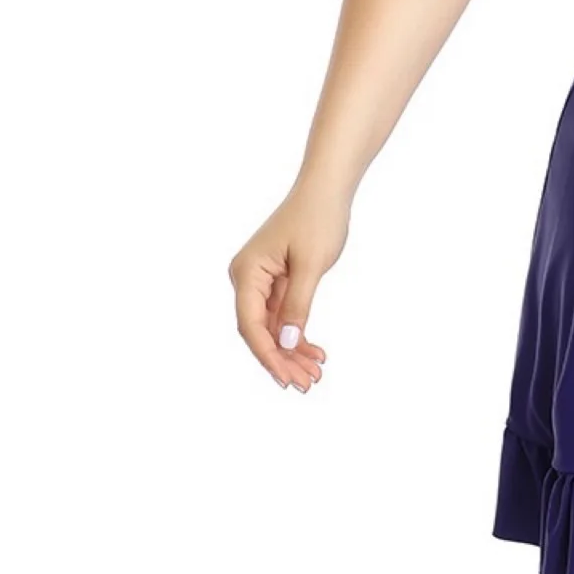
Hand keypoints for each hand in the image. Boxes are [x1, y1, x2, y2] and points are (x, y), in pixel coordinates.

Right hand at [229, 185, 346, 391]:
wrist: (326, 189)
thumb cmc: (318, 218)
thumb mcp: (311, 264)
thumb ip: (298, 305)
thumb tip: (287, 343)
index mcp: (247, 272)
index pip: (250, 325)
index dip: (268, 355)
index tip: (286, 379)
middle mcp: (247, 278)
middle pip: (259, 331)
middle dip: (282, 360)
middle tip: (307, 384)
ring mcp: (261, 280)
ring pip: (272, 327)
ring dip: (292, 351)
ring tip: (315, 374)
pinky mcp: (276, 281)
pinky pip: (282, 315)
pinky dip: (298, 334)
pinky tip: (314, 353)